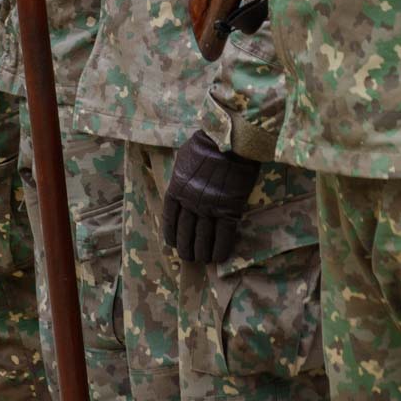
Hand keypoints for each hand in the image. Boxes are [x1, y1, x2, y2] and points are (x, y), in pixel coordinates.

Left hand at [161, 129, 261, 263]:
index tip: (172, 243)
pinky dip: (220, 248)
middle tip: (188, 257)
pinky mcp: (229, 210)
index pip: (169, 219)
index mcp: (177, 189)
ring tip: (202, 260)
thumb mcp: (184, 158)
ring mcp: (209, 207)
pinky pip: (223, 235)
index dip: (171, 234)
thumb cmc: (208, 143)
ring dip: (201, 252)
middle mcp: (190, 202)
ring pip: (202, 237)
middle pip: (185, 232)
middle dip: (185, 248)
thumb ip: (182, 175)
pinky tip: (218, 257)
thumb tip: (183, 184)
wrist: (230, 140)